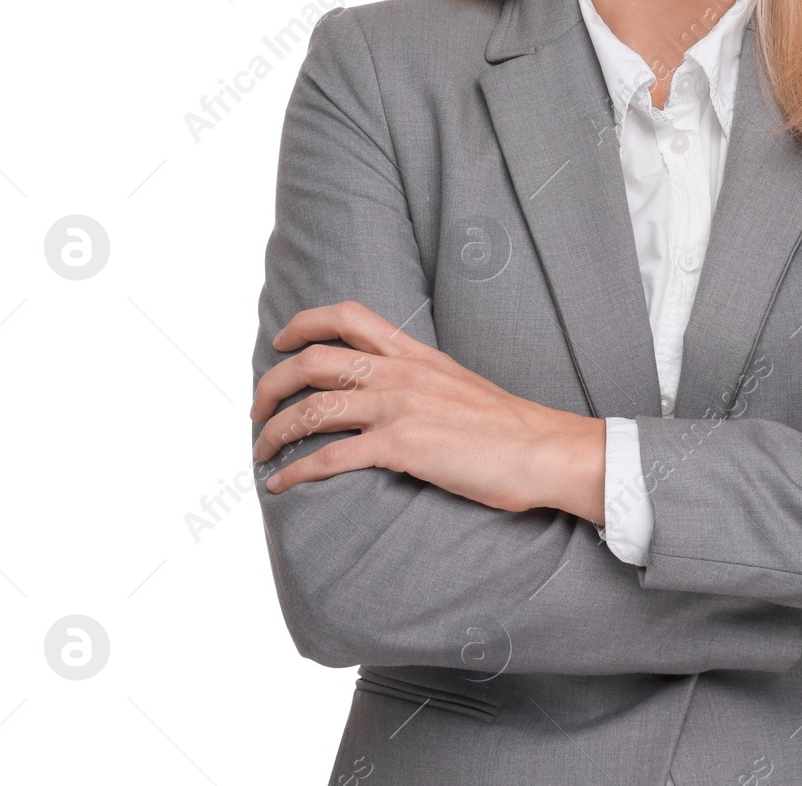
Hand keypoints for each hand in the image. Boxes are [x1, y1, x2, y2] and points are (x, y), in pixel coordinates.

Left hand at [250, 301, 606, 522]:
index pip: (349, 316)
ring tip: (262, 451)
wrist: (544, 449)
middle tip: (257, 408)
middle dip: (272, 382)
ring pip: (314, 409)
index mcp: (415, 354)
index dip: (305, 323)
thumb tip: (389, 392)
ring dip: (275, 431)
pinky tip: (282, 484)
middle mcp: (401, 372)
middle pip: (315, 360)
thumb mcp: (458, 384)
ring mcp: (400, 407)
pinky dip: (297, 471)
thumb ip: (420, 380)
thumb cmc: (508, 426)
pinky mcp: (402, 446)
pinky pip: (331, 457)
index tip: (282, 341)